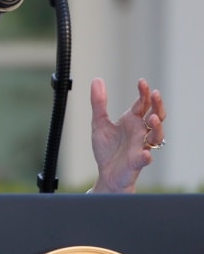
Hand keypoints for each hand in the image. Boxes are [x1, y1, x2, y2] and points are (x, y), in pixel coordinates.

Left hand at [90, 78, 165, 192]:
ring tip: (151, 118)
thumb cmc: (107, 148)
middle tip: (155, 95)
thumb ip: (98, 103)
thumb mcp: (99, 123)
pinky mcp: (136, 162)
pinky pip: (145, 159)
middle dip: (157, 105)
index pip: (143, 104)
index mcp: (132, 121)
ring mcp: (140, 146)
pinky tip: (144, 153)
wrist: (106, 173)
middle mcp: (140, 132)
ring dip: (157, 127)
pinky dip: (146, 156)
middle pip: (156, 116)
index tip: (141, 82)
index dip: (144, 93)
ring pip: (156, 136)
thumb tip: (97, 80)